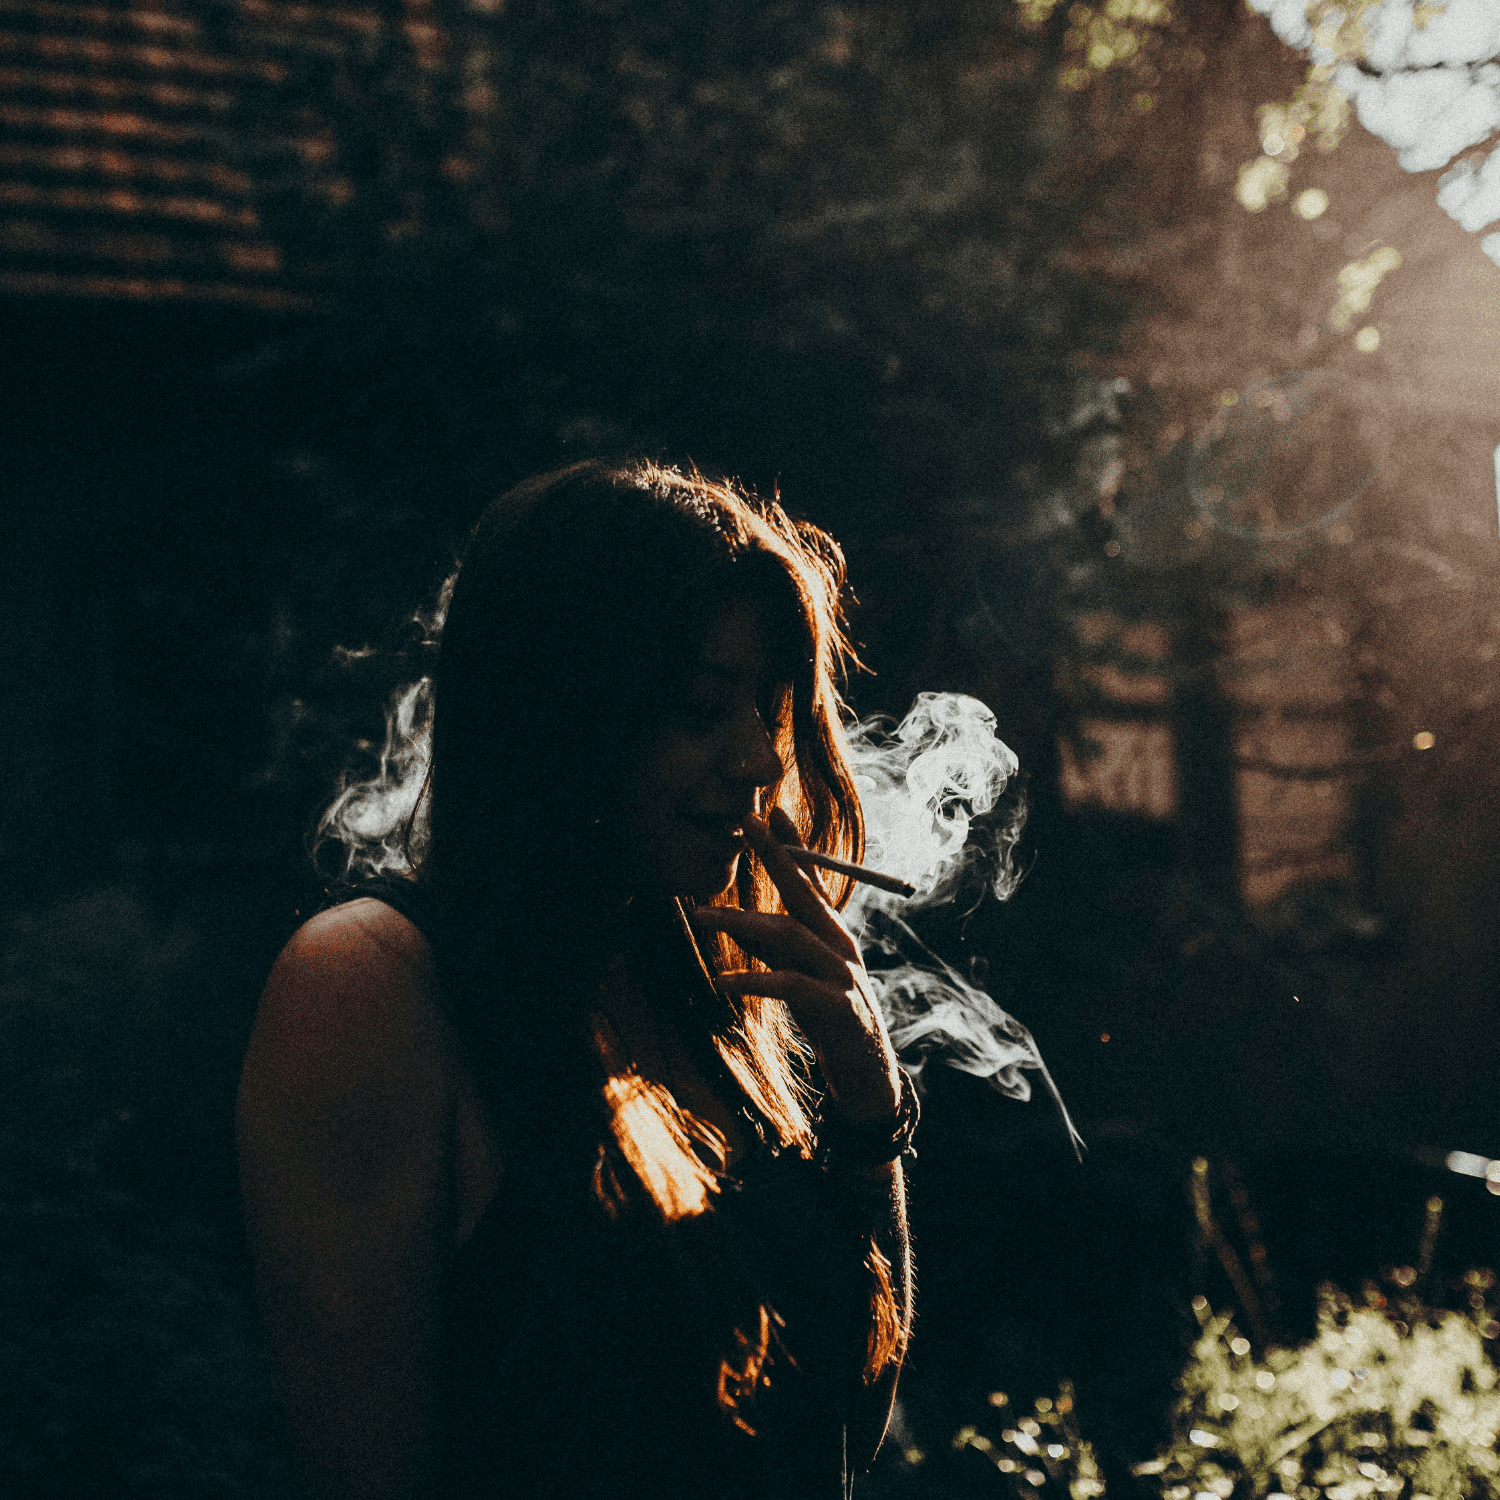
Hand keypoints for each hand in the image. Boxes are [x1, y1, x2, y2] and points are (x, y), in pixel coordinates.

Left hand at [688, 808, 901, 1124]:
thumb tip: (743, 924)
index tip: (771, 811)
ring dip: (741, 923)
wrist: (868, 1078)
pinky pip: (788, 985)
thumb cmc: (831, 1022)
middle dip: (774, 854)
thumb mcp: (804, 977)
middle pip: (804, 892)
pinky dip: (752, 981)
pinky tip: (719, 981)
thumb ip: (780, 950)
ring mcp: (842, 974)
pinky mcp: (836, 1007)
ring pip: (788, 935)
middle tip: (745, 822)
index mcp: (834, 935)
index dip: (793, 845)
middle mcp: (841, 946)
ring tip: (699, 917)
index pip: (813, 880)